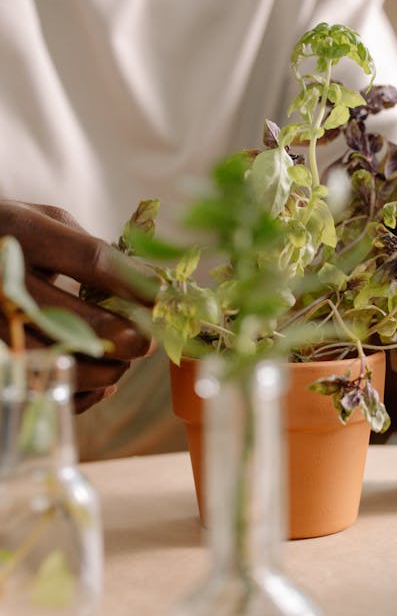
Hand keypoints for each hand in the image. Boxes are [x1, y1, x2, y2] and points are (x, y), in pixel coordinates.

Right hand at [0, 201, 158, 411]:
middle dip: (123, 336)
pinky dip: (77, 394)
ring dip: (102, 370)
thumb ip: (90, 248)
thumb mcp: (47, 220)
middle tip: (147, 342)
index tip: (161, 296)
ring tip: (124, 364)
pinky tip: (100, 386)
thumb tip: (144, 287)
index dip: (133, 283)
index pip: (90, 260)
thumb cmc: (15, 233)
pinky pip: (38, 383)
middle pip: (73, 318)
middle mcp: (4, 278)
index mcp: (22, 232)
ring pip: (53, 358)